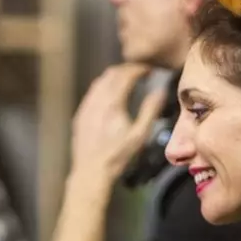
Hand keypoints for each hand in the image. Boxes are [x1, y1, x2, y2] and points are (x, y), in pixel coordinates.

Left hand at [70, 64, 167, 184]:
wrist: (91, 171)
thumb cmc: (117, 156)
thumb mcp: (140, 135)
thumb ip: (150, 111)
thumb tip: (160, 92)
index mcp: (113, 104)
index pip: (126, 75)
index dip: (139, 69)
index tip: (149, 69)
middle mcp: (97, 101)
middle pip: (112, 74)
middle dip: (127, 70)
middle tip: (139, 72)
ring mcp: (86, 107)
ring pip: (99, 82)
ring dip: (114, 77)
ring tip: (126, 80)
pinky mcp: (80, 115)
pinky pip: (91, 93)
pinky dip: (102, 87)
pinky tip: (109, 95)